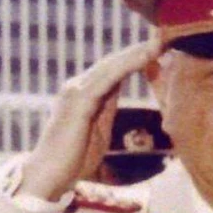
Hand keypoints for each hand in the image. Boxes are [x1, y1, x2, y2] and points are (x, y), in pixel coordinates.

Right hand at [22, 38, 162, 201]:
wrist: (49, 175)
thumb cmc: (73, 160)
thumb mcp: (98, 130)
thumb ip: (106, 109)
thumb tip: (117, 91)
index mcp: (83, 94)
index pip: (111, 71)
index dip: (133, 60)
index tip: (157, 51)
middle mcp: (77, 87)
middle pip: (112, 63)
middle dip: (137, 50)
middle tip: (162, 38)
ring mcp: (76, 91)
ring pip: (110, 66)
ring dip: (135, 53)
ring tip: (157, 43)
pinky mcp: (78, 100)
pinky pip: (107, 78)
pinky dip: (127, 65)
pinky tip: (144, 57)